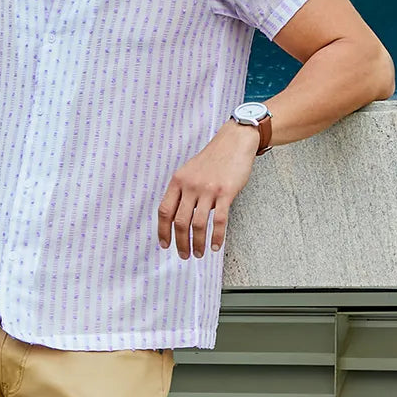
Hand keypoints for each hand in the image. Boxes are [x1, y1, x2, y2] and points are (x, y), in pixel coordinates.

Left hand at [157, 120, 260, 258]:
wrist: (234, 142)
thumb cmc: (212, 159)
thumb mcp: (189, 171)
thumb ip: (182, 192)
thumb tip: (177, 218)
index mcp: (178, 181)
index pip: (164, 211)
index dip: (163, 231)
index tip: (165, 245)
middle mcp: (190, 185)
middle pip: (180, 222)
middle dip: (181, 243)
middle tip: (185, 255)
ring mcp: (207, 189)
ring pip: (198, 224)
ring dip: (198, 243)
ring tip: (200, 253)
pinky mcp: (225, 192)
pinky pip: (219, 220)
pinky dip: (216, 236)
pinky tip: (215, 246)